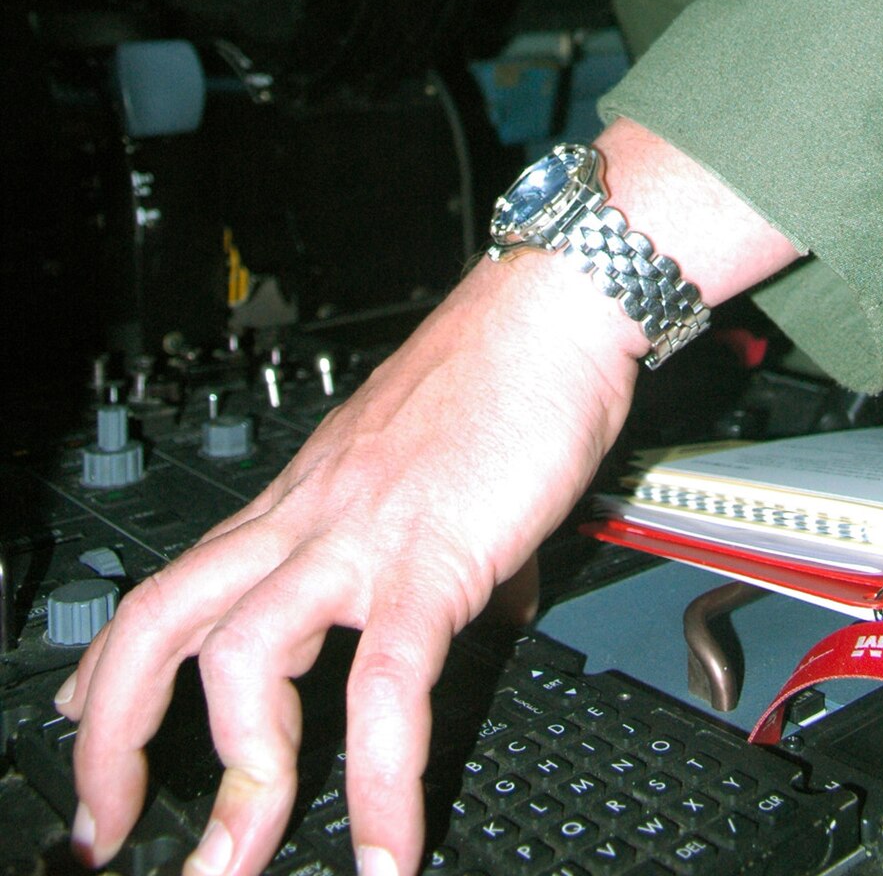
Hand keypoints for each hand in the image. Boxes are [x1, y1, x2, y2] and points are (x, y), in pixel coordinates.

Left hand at [59, 255, 641, 875]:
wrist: (553, 306)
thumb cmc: (507, 368)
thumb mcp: (443, 469)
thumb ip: (451, 551)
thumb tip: (492, 603)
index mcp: (304, 500)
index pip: (177, 586)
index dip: (116, 665)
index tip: (85, 725)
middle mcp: (309, 519)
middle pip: (165, 622)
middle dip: (117, 736)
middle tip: (109, 829)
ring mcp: (361, 538)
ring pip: (245, 658)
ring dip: (239, 780)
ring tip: (241, 864)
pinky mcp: (430, 558)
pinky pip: (385, 687)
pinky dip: (382, 782)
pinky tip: (390, 849)